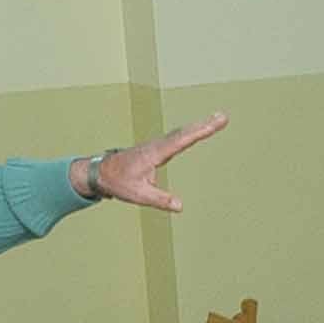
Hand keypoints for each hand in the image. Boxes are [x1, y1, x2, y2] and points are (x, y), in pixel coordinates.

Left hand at [91, 114, 229, 214]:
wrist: (100, 172)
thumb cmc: (118, 182)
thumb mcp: (138, 195)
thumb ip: (160, 200)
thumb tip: (180, 206)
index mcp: (155, 153)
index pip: (182, 140)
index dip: (200, 131)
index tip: (215, 123)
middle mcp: (157, 146)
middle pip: (185, 132)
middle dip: (205, 125)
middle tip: (223, 117)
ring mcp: (157, 145)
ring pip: (181, 132)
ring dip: (199, 126)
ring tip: (217, 120)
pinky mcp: (156, 148)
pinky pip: (177, 137)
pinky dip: (190, 132)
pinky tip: (197, 130)